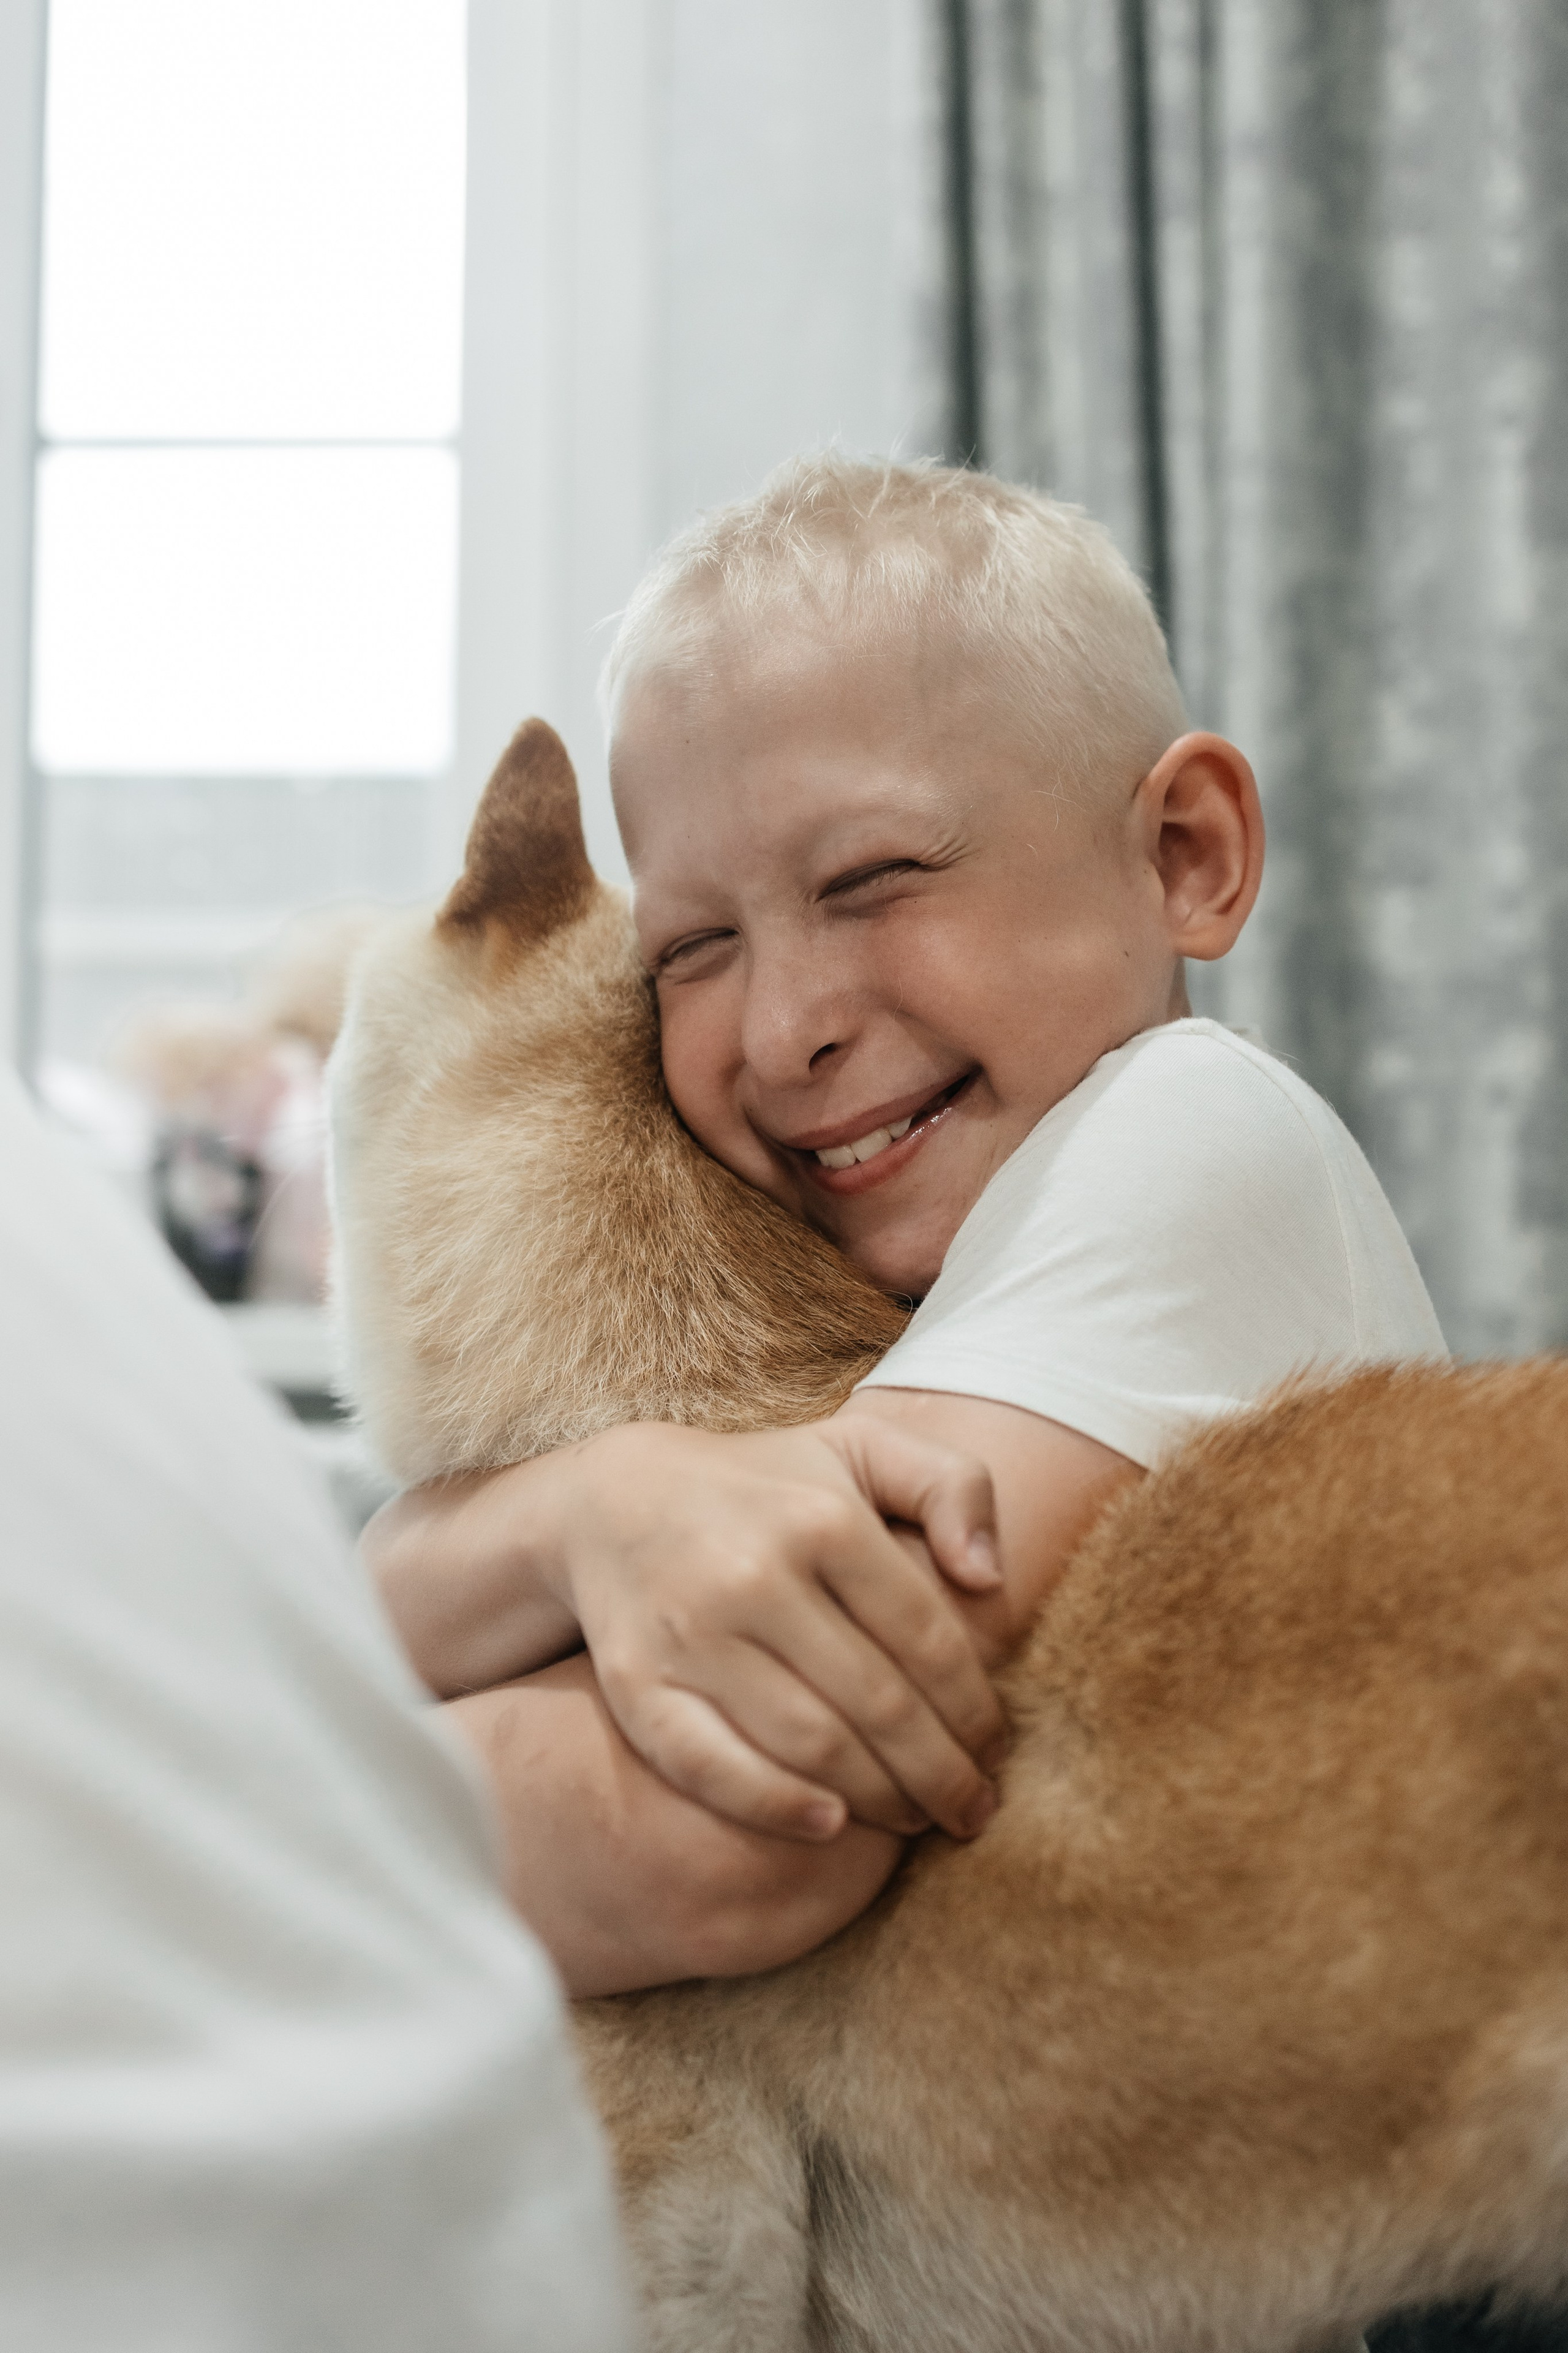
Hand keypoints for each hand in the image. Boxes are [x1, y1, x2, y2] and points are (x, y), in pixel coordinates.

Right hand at [542, 1418, 1007, 1845]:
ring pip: (810, 1743)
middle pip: (878, 1702)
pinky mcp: (637, 1682)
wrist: (613, 1501)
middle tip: (972, 1812)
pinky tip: (829, 1827)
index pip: (928, 1638)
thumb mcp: (863, 1448)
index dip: (975, 1708)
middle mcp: (757, 1574)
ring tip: (915, 1822)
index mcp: (824, 1518)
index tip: (997, 1751)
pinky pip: (711, 1765)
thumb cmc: (766, 1487)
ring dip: (878, 1799)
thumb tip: (991, 1579)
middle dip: (941, 1773)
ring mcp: (692, 1632)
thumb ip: (951, 1485)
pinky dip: (774, 1806)